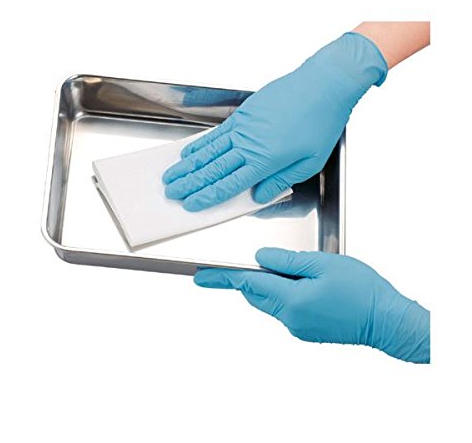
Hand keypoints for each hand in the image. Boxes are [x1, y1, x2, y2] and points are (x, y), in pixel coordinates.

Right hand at [163, 32, 387, 210]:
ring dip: (188, 166)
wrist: (323, 84)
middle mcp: (248, 145)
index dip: (207, 197)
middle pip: (212, 169)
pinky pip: (216, 133)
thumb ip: (280, 181)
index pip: (229, 185)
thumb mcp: (309, 162)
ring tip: (171, 175)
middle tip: (170, 192)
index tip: (191, 205)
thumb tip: (259, 196)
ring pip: (208, 151)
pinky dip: (200, 144)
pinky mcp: (243, 114)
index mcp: (265, 160)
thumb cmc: (320, 122)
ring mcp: (243, 127)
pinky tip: (189, 152)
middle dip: (189, 183)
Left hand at [194, 248, 429, 362]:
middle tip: (228, 270)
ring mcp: (298, 328)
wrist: (387, 321)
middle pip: (256, 295)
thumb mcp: (324, 264)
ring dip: (266, 286)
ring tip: (277, 269)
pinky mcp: (307, 331)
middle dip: (243, 280)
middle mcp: (290, 319)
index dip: (222, 279)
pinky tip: (298, 284)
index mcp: (292, 300)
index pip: (248, 284)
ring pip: (270, 302)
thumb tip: (260, 256)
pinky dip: (282, 295)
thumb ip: (288, 260)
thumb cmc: (362, 290)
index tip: (201, 277)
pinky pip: (285, 310)